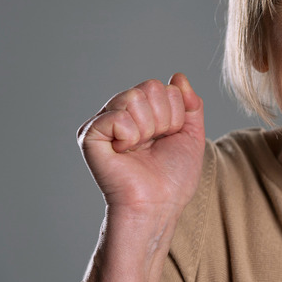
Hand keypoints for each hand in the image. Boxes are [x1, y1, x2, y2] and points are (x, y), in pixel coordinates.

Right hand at [78, 73, 204, 217]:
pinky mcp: (90, 135)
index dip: (176, 114)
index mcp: (143, 111)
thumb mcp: (192, 135)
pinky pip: (116, 115)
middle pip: (150, 87)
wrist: (159, 205)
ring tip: (141, 149)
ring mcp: (104, 122)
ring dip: (148, 128)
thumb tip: (178, 77)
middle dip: (164, 119)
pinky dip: (130, 135)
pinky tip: (125, 151)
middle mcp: (121, 112)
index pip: (164, 87)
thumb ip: (190, 104)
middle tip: (154, 144)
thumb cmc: (174, 177)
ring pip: (134, 97)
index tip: (168, 138)